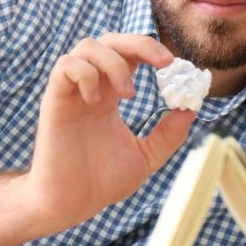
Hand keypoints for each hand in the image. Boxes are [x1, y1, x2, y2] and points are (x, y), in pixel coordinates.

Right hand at [22, 34, 196, 233]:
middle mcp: (90, 88)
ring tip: (128, 94)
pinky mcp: (54, 101)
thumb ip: (168, 135)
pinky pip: (65, 67)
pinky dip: (86, 74)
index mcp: (109, 96)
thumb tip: (191, 110)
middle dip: (139, 44)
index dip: (150, 50)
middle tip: (163, 64)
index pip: (128, 55)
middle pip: (109, 40)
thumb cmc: (100, 183)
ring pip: (87, 47)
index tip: (173, 65)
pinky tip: (97, 101)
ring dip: (114, 62)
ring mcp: (71, 93)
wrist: (70, 204)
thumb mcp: (146, 157)